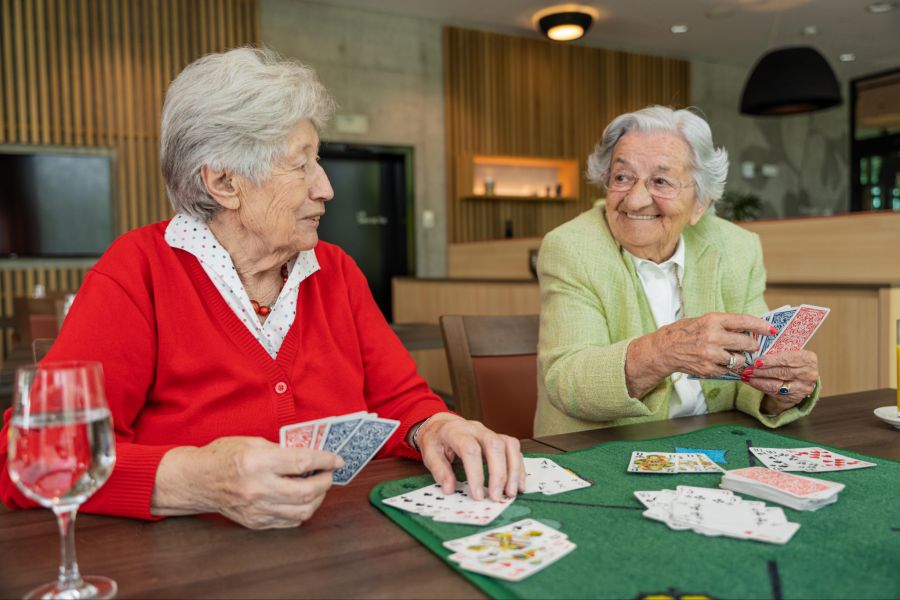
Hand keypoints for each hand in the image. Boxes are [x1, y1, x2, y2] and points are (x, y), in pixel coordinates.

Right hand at [152, 437, 342, 528]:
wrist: (196, 481)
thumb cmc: (222, 456)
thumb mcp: (252, 442)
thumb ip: (281, 449)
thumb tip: (308, 456)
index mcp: (257, 463)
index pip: (302, 462)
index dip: (325, 460)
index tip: (336, 459)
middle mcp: (258, 488)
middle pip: (307, 491)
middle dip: (326, 482)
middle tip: (329, 473)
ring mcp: (257, 509)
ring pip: (302, 511)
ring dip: (317, 498)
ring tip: (318, 486)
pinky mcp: (256, 522)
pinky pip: (289, 521)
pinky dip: (302, 510)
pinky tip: (302, 498)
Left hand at [416, 413, 524, 501]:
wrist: (443, 424)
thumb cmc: (436, 439)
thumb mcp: (429, 453)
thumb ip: (439, 470)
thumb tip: (449, 489)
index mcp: (456, 432)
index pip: (470, 449)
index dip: (476, 473)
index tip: (478, 495)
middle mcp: (476, 429)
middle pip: (495, 445)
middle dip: (499, 473)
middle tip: (497, 497)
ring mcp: (490, 432)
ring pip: (509, 445)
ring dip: (514, 471)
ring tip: (510, 493)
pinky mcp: (499, 437)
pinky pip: (514, 449)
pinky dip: (519, 467)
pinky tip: (517, 484)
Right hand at [654, 313, 774, 377]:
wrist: (664, 349)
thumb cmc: (684, 332)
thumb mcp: (703, 320)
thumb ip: (724, 324)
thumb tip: (748, 329)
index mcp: (712, 320)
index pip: (744, 321)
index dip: (761, 325)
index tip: (771, 329)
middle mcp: (713, 336)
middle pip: (747, 343)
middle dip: (752, 346)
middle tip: (751, 346)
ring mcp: (711, 354)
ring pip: (740, 360)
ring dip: (740, 359)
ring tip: (731, 355)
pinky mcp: (708, 369)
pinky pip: (728, 370)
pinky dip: (727, 367)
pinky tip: (718, 362)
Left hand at [741, 350, 817, 413]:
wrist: (803, 376)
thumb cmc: (792, 360)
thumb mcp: (790, 351)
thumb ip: (778, 351)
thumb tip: (755, 351)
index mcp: (808, 359)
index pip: (788, 359)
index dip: (771, 361)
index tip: (757, 362)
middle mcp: (809, 374)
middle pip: (781, 373)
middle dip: (761, 372)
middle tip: (747, 370)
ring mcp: (803, 388)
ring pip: (777, 386)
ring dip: (759, 382)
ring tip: (746, 377)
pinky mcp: (796, 398)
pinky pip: (776, 394)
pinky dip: (762, 388)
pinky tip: (752, 383)